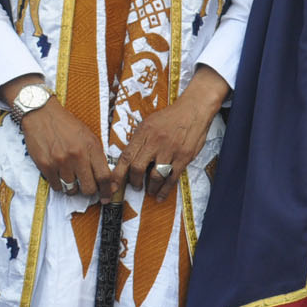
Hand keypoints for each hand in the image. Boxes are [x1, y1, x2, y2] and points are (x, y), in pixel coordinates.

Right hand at [0, 76, 115, 199]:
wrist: (41, 113)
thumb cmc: (66, 124)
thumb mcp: (87, 135)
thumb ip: (96, 155)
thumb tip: (105, 178)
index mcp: (91, 146)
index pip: (104, 176)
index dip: (107, 190)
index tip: (106, 196)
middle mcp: (77, 155)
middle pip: (89, 188)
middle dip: (89, 190)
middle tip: (86, 185)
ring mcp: (61, 162)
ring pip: (72, 189)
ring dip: (72, 187)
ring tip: (70, 176)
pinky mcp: (46, 165)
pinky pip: (56, 186)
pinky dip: (59, 184)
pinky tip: (58, 174)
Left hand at [114, 67, 228, 201]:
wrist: (193, 110)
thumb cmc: (170, 117)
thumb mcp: (149, 122)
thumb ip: (139, 140)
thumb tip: (127, 158)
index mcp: (144, 133)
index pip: (126, 156)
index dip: (117, 173)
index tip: (113, 185)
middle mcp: (155, 141)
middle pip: (138, 167)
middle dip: (134, 181)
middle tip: (136, 186)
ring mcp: (170, 150)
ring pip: (155, 175)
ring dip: (151, 187)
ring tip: (150, 190)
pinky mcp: (184, 157)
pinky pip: (172, 178)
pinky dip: (165, 190)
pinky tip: (160, 196)